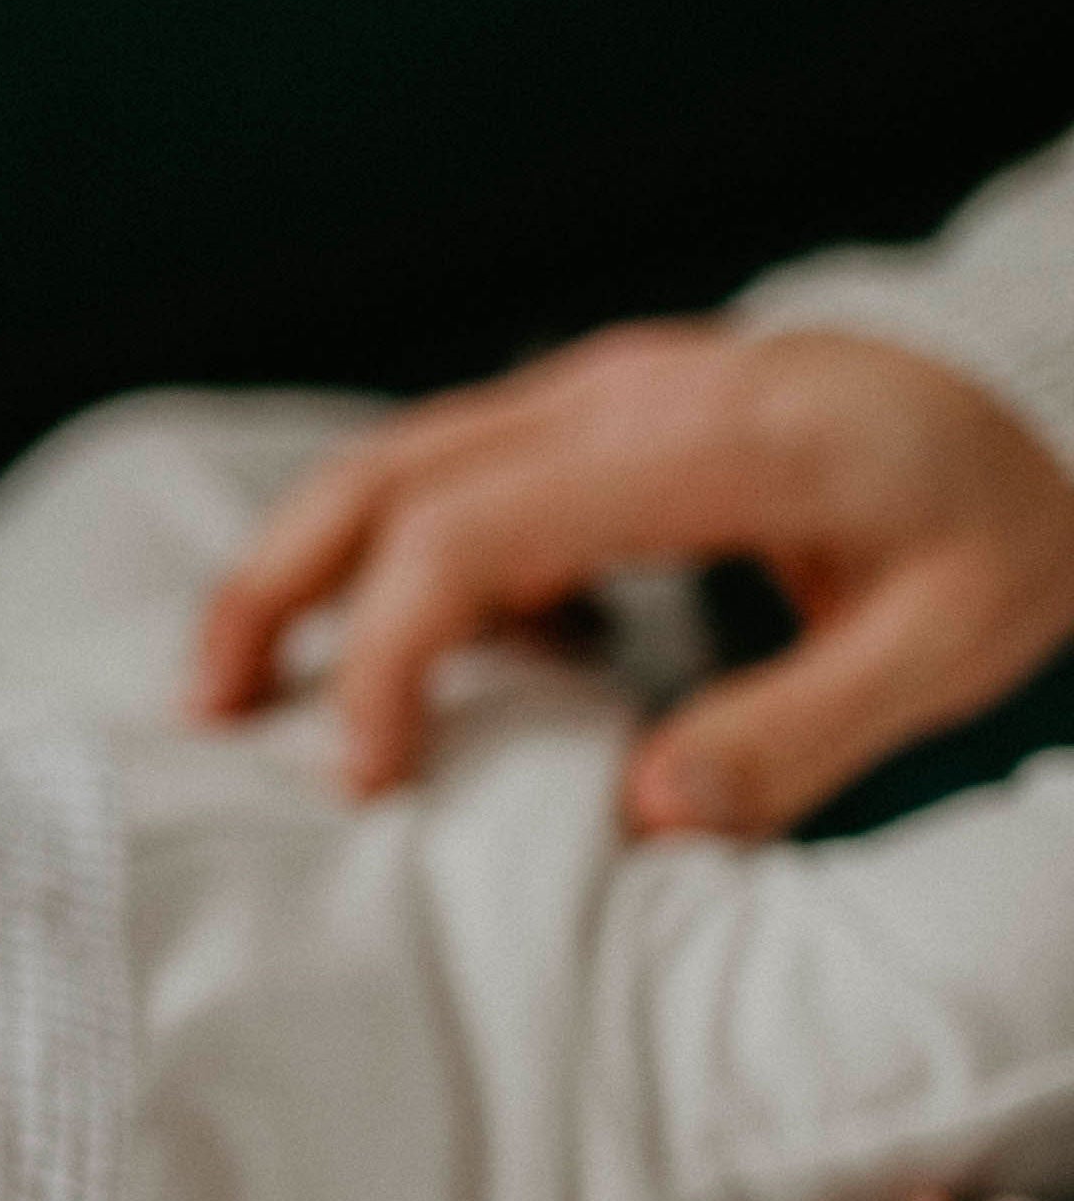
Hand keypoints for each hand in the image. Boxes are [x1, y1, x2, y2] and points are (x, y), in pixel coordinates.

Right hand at [189, 323, 1073, 835]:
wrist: (1049, 384)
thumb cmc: (1010, 512)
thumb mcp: (956, 637)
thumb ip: (802, 730)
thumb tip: (645, 817)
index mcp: (697, 440)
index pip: (465, 531)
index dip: (389, 656)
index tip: (371, 776)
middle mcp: (619, 393)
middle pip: (379, 472)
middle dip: (273, 592)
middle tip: (210, 714)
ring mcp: (600, 389)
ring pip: (392, 460)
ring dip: (303, 569)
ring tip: (250, 687)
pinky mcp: (596, 412)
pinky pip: (452, 474)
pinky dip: (388, 561)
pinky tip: (415, 664)